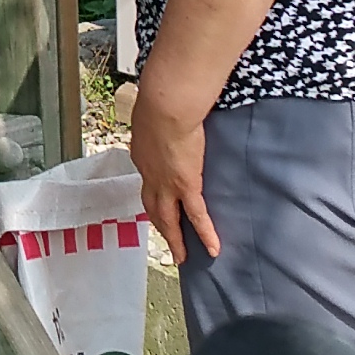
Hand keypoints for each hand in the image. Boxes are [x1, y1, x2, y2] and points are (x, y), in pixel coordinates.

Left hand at [129, 77, 222, 261]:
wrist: (165, 105)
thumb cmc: (159, 98)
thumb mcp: (150, 109)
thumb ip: (155, 117)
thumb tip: (158, 109)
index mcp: (142, 154)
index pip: (148, 179)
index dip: (153, 190)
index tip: (159, 198)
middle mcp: (150, 174)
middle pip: (153, 206)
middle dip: (160, 224)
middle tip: (168, 240)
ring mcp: (167, 184)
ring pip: (169, 219)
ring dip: (175, 239)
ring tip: (182, 256)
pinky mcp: (187, 186)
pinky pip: (197, 216)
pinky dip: (205, 234)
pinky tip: (213, 249)